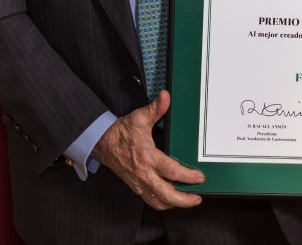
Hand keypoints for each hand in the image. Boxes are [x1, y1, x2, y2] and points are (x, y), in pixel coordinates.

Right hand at [91, 90, 204, 209]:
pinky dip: (163, 203)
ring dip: (175, 204)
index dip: (188, 176)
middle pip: (167, 194)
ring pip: (159, 202)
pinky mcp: (136, 187)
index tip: (200, 177)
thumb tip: (166, 96)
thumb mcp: (139, 117)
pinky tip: (171, 200)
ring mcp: (140, 182)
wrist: (102, 143)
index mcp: (148, 157)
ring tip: (188, 201)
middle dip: (185, 200)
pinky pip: (151, 201)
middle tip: (197, 197)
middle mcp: (144, 173)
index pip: (172, 171)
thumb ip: (156, 108)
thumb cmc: (121, 132)